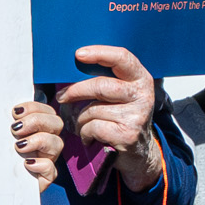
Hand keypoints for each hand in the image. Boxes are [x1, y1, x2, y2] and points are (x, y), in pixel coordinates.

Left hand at [12, 100, 63, 191]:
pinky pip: (52, 169)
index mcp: (35, 129)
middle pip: (56, 123)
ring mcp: (46, 160)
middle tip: (16, 129)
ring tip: (19, 146)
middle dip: (37, 121)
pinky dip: (42, 164)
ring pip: (57, 144)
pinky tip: (26, 164)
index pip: (46, 111)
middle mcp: (44, 143)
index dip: (34, 107)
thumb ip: (2, 120)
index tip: (15, 112)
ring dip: (39, 140)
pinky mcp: (44, 178)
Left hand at [58, 46, 161, 190]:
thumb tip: (75, 65)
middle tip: (62, 97)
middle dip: (76, 91)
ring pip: (92, 110)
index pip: (122, 58)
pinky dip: (84, 133)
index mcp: (141, 79)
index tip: (78, 54)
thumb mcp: (122, 94)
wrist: (139, 151)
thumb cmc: (122, 117)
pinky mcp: (127, 134)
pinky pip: (92, 127)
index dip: (99, 53)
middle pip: (100, 86)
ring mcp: (137, 116)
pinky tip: (90, 137)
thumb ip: (107, 79)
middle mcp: (143, 95)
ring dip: (80, 119)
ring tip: (84, 124)